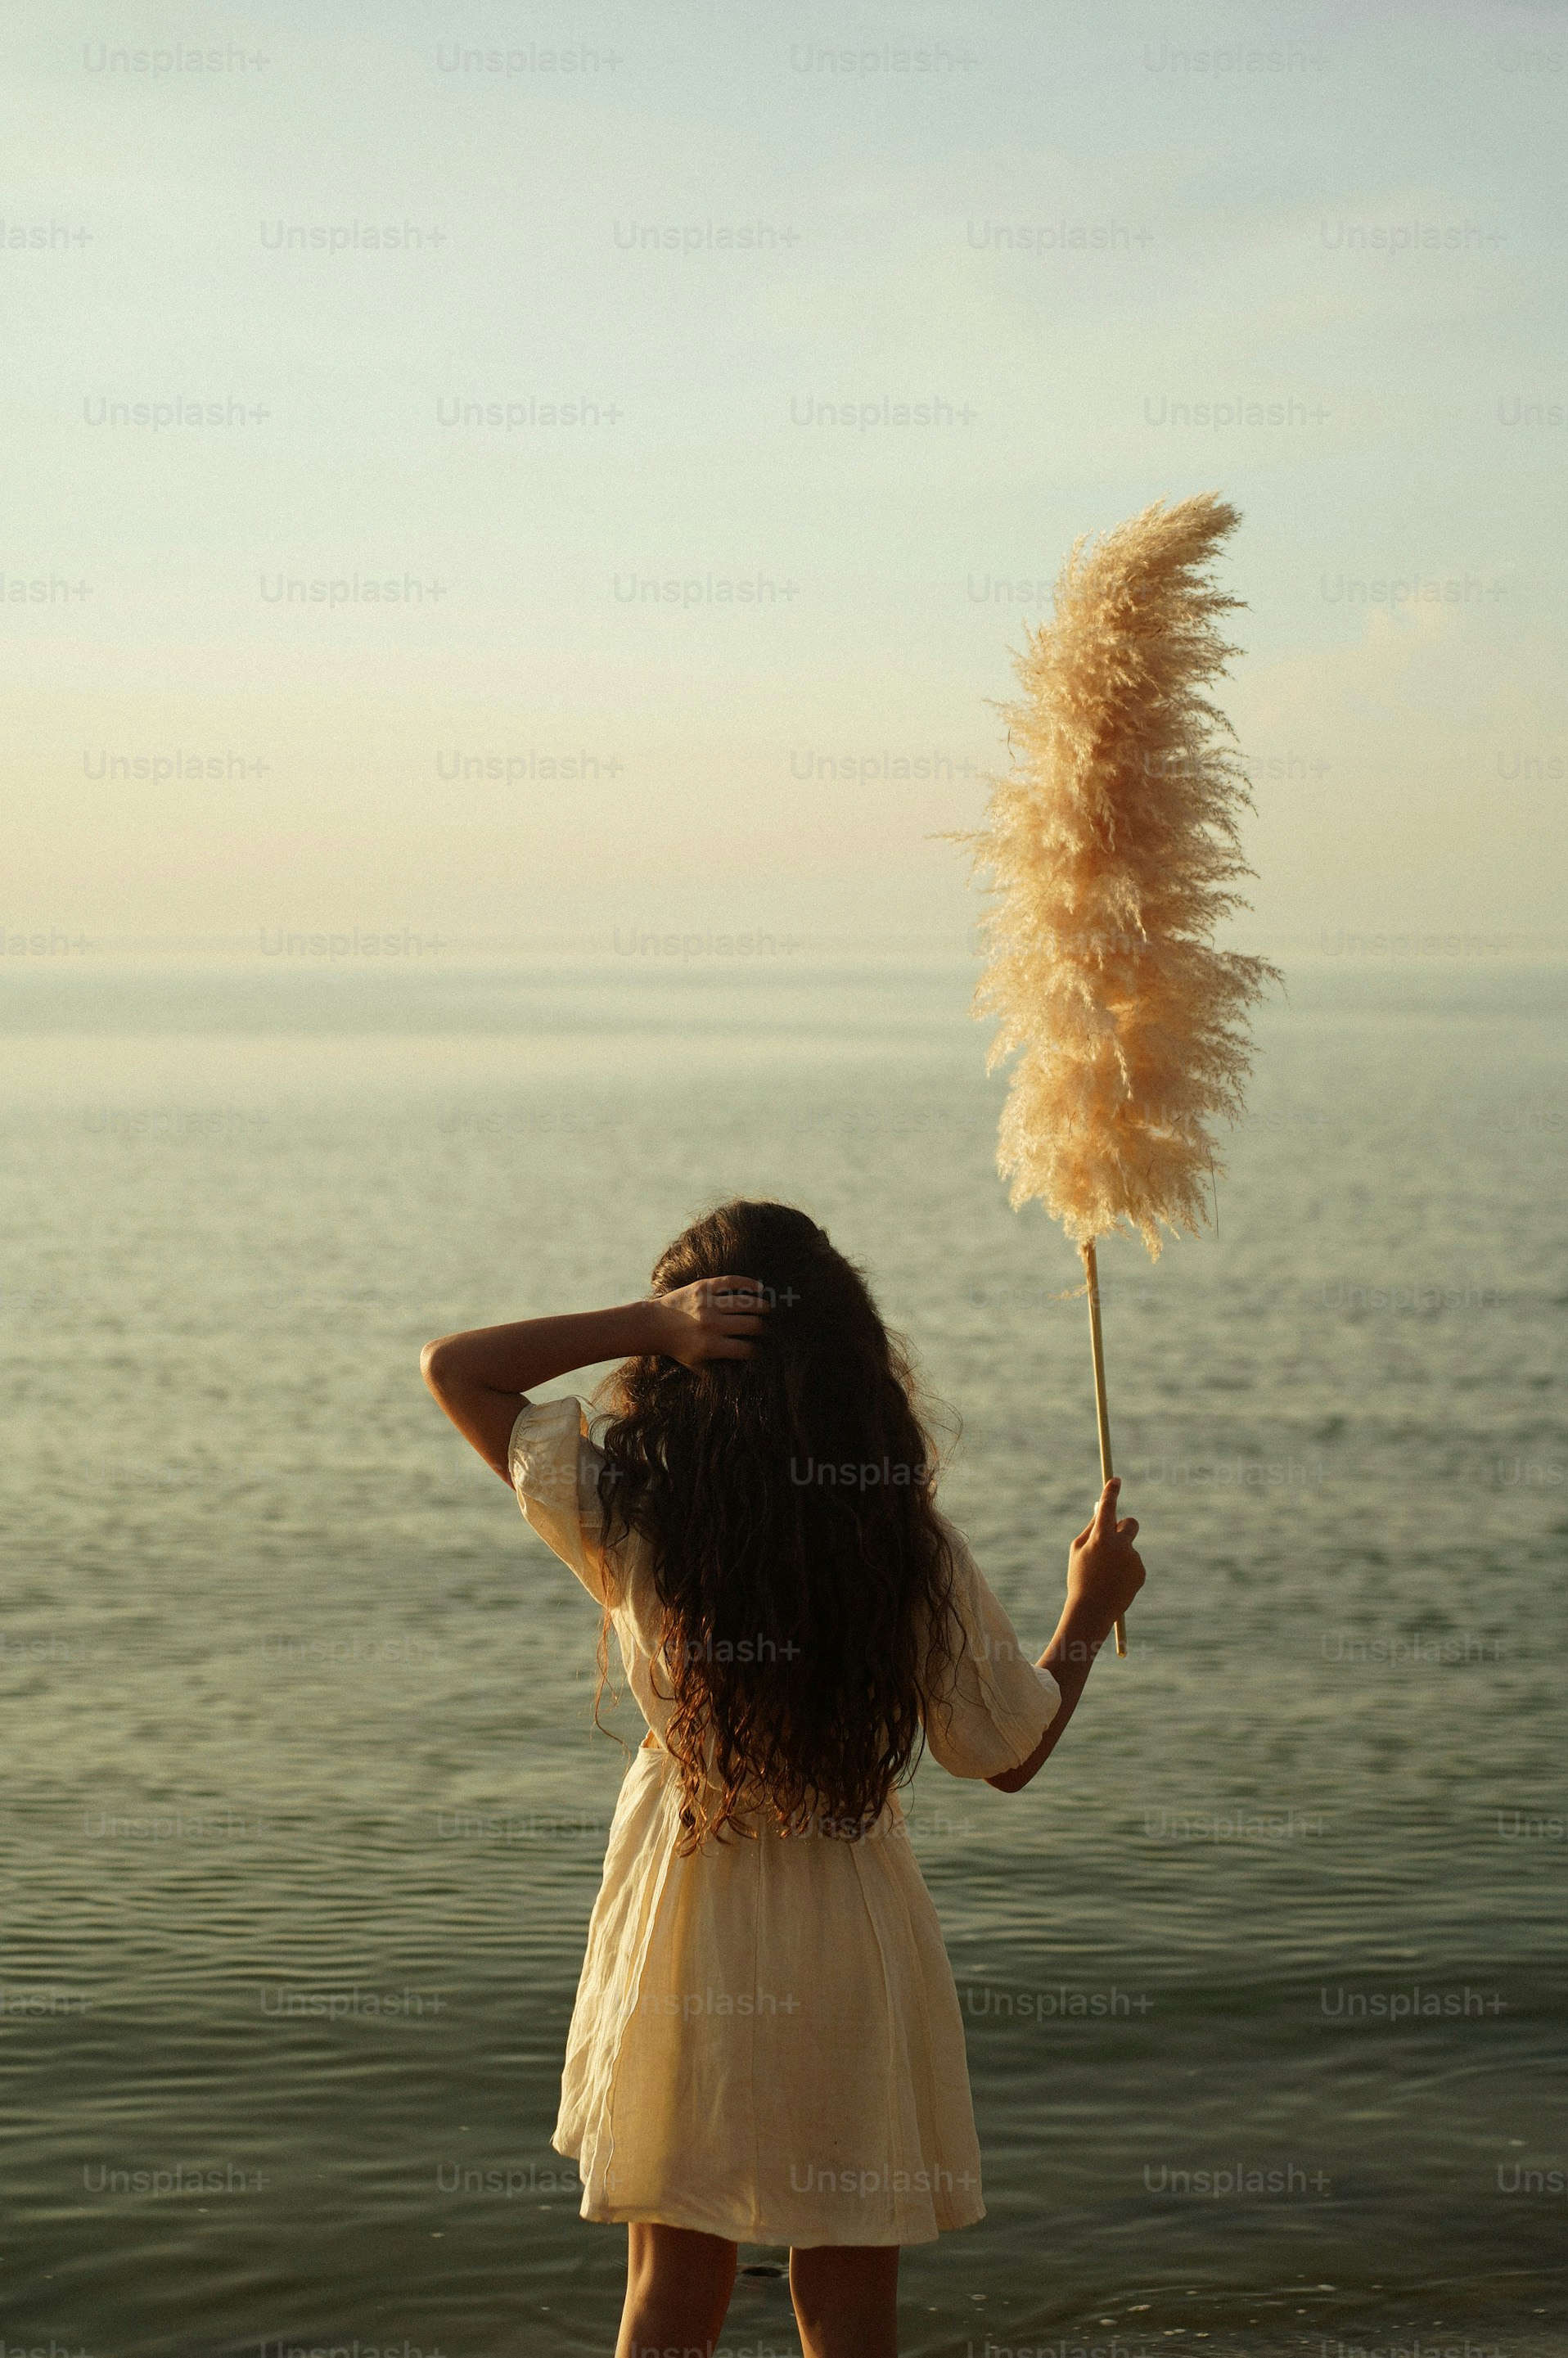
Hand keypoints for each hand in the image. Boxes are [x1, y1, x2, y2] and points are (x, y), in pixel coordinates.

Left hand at [649, 1276, 773, 1368]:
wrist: (653, 1324)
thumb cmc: (677, 1347)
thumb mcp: (695, 1365)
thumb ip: (717, 1372)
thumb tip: (742, 1377)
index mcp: (710, 1346)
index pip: (746, 1349)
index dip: (758, 1351)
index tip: (763, 1349)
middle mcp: (710, 1324)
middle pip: (751, 1325)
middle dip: (764, 1328)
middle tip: (767, 1328)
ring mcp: (707, 1304)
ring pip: (746, 1303)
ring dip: (762, 1306)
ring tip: (767, 1309)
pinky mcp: (703, 1287)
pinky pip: (731, 1282)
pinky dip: (748, 1283)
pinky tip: (759, 1288)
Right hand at [1065, 1478, 1144, 1640]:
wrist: (1092, 1611)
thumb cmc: (1079, 1578)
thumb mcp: (1078, 1551)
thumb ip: (1090, 1529)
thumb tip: (1101, 1510)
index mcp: (1100, 1537)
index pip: (1108, 1506)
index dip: (1112, 1491)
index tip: (1116, 1480)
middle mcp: (1120, 1545)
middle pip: (1130, 1523)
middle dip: (1124, 1525)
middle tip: (1115, 1535)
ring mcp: (1133, 1559)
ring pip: (1129, 1548)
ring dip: (1120, 1555)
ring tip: (1106, 1575)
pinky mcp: (1141, 1572)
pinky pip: (1133, 1563)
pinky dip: (1126, 1570)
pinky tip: (1115, 1583)